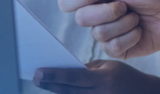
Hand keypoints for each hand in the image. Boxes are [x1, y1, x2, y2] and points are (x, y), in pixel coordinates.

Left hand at [33, 60, 159, 93]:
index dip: (55, 74)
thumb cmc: (124, 78)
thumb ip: (87, 70)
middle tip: (35, 77)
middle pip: (69, 91)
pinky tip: (60, 92)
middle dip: (51, 84)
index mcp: (104, 79)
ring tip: (44, 84)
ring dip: (58, 93)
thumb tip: (63, 72)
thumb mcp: (109, 67)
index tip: (39, 71)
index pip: (74, 77)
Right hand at [58, 0, 159, 59]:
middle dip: (105, 11)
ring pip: (98, 33)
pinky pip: (112, 46)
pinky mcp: (118, 48)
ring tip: (137, 16)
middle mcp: (98, 14)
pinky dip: (130, 35)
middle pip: (80, 18)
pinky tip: (140, 29)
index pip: (68, 0)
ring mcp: (107, 33)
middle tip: (125, 5)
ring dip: (123, 22)